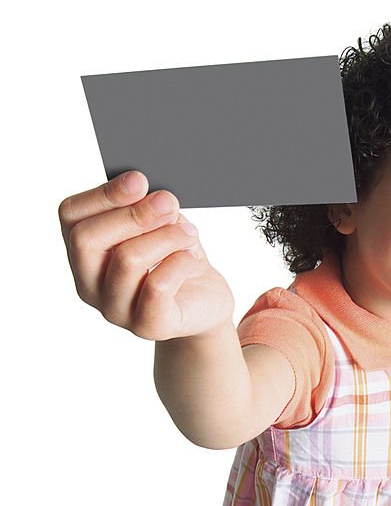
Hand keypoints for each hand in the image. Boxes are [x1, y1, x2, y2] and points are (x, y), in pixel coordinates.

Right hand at [58, 171, 234, 340]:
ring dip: (165, 236)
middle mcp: (90, 285)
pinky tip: (192, 258)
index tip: (138, 180)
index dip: (103, 194)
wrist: (205, 302)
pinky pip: (157, 286)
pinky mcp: (148, 326)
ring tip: (188, 234)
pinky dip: (180, 262)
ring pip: (127, 259)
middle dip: (133, 214)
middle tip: (169, 202)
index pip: (71, 216)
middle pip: (87, 238)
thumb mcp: (157, 225)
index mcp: (83, 254)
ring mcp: (115, 310)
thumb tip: (144, 192)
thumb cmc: (175, 259)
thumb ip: (142, 208)